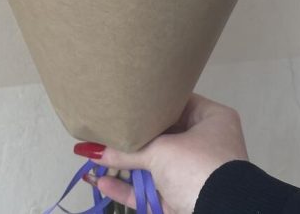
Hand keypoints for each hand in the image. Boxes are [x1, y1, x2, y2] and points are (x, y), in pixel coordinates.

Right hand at [74, 94, 248, 213]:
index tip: (123, 99)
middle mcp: (205, 143)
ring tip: (93, 154)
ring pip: (153, 165)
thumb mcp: (161, 151)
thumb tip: (88, 151)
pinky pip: (151, 191)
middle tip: (102, 127)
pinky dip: (128, 188)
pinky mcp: (182, 201)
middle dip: (132, 136)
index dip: (149, 103)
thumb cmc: (198, 168)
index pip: (176, 103)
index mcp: (211, 119)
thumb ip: (126, 151)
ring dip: (125, 164)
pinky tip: (101, 182)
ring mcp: (193, 174)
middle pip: (161, 136)